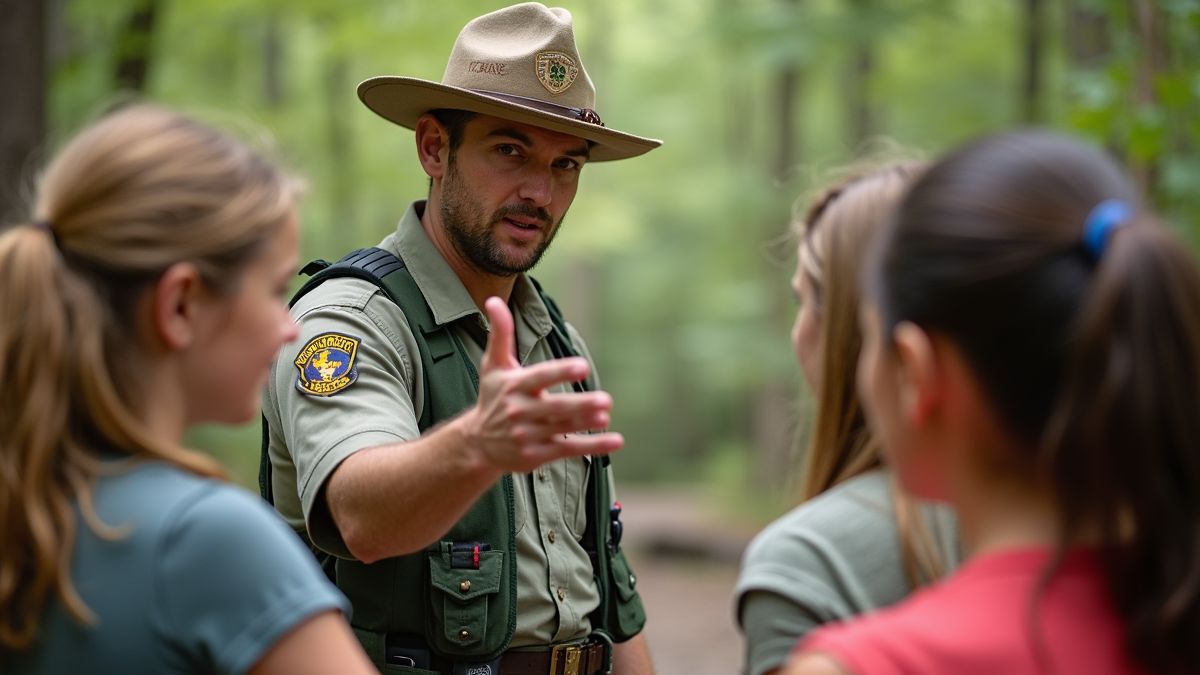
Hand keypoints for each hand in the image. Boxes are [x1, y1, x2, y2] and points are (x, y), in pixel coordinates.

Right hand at [464, 297, 623, 473]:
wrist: (477, 444)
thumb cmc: (492, 398)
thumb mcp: (493, 365)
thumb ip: (500, 333)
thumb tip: (493, 299)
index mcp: (514, 387)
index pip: (540, 377)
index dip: (561, 372)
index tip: (582, 366)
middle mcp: (520, 412)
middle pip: (555, 407)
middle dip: (580, 405)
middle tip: (605, 400)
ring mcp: (528, 436)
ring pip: (563, 429)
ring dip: (586, 424)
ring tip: (605, 416)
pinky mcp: (537, 455)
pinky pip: (568, 450)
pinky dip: (593, 446)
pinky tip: (615, 440)